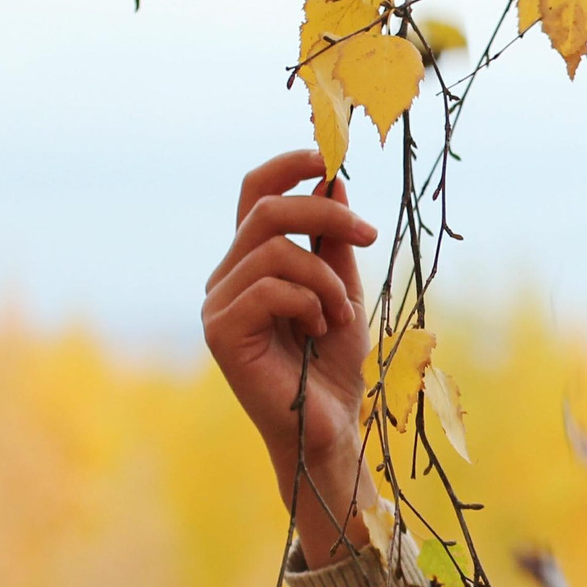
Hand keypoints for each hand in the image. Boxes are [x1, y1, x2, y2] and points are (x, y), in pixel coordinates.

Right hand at [203, 151, 379, 565]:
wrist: (329, 426)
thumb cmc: (334, 365)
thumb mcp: (343, 291)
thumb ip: (333, 243)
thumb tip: (334, 182)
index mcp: (252, 262)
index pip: (256, 194)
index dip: (287, 166)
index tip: (329, 160)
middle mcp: (227, 277)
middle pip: (268, 210)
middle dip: (327, 214)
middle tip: (369, 235)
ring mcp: (218, 303)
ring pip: (275, 250)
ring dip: (325, 278)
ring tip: (341, 314)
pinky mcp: (220, 331)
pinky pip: (269, 287)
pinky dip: (309, 301)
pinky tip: (319, 330)